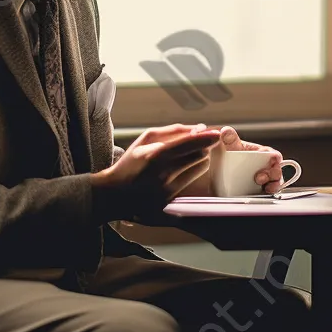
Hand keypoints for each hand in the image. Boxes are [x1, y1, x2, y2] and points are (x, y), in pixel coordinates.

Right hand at [90, 124, 221, 220]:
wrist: (113, 195)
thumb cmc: (130, 164)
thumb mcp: (145, 140)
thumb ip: (173, 131)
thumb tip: (199, 128)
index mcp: (155, 155)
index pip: (190, 143)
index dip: (207, 137)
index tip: (218, 133)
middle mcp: (163, 174)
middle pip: (199, 156)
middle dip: (203, 148)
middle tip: (200, 145)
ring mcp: (167, 191)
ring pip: (199, 170)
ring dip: (200, 161)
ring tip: (188, 159)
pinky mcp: (169, 204)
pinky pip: (192, 184)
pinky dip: (193, 175)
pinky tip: (185, 172)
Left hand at [218, 125, 284, 193]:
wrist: (222, 168)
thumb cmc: (233, 153)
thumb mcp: (231, 145)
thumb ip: (230, 138)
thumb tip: (225, 131)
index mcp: (264, 154)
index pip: (275, 157)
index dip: (274, 161)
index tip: (268, 164)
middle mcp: (267, 168)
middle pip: (277, 172)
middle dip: (271, 176)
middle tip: (258, 178)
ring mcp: (264, 181)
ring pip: (275, 184)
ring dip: (273, 187)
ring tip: (266, 189)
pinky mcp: (258, 192)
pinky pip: (266, 194)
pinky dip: (264, 195)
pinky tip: (258, 195)